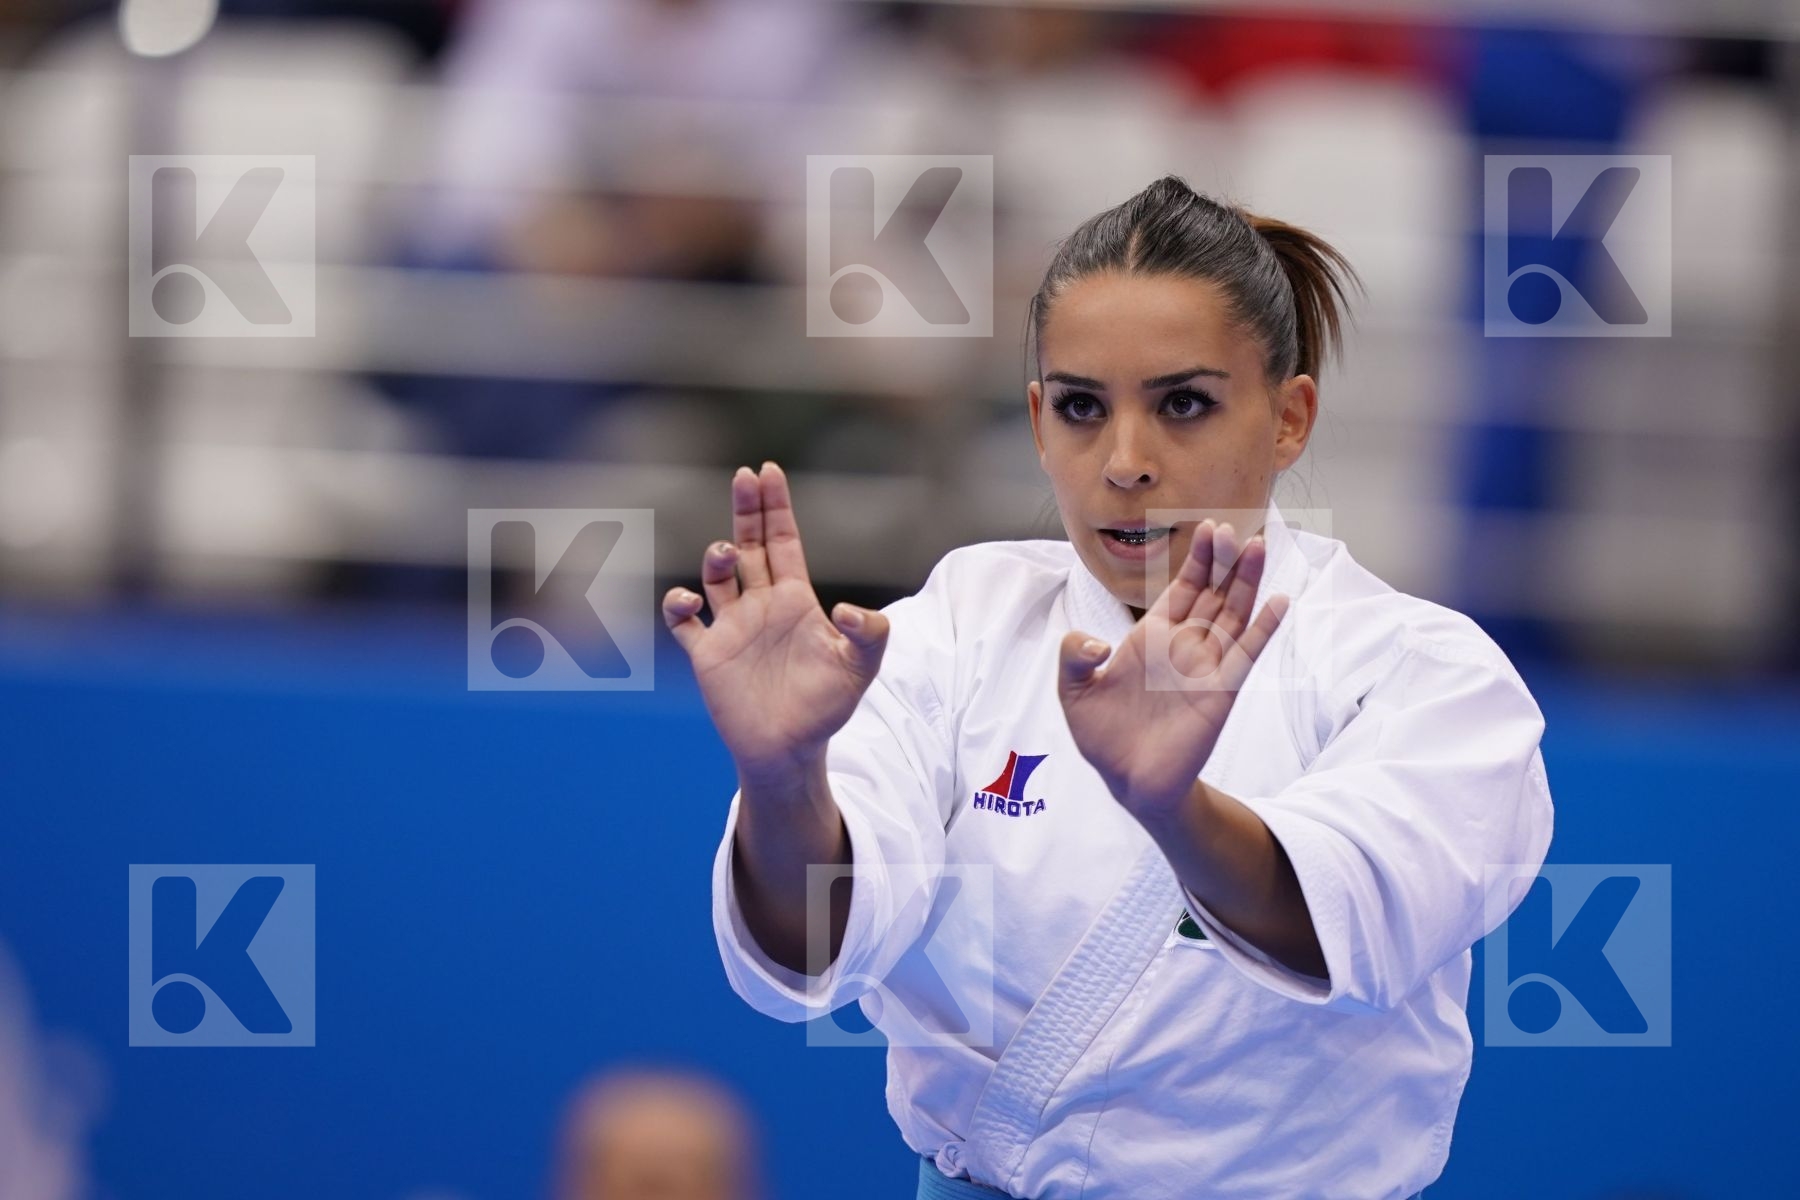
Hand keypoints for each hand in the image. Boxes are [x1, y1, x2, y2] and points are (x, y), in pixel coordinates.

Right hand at [663, 462, 890, 782]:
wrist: (789, 751)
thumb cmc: (826, 709)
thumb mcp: (860, 669)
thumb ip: (868, 635)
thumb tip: (848, 609)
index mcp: (795, 600)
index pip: (783, 541)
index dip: (776, 507)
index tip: (768, 471)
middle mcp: (761, 606)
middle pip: (750, 544)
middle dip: (746, 509)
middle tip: (744, 476)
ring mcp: (732, 627)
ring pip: (716, 576)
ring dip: (717, 557)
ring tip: (728, 554)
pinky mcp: (707, 654)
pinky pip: (683, 620)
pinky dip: (680, 604)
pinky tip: (693, 602)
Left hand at [1056, 520, 1289, 826]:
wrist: (1127, 781)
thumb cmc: (1102, 735)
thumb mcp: (1073, 689)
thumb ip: (1073, 655)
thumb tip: (1096, 641)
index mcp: (1152, 638)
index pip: (1181, 588)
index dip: (1196, 559)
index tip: (1208, 527)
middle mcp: (1183, 647)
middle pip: (1212, 593)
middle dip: (1222, 561)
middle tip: (1232, 527)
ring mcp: (1205, 667)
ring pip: (1233, 615)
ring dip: (1246, 582)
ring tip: (1258, 547)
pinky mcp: (1220, 692)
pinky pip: (1246, 654)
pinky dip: (1263, 628)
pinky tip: (1278, 601)